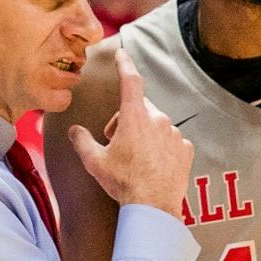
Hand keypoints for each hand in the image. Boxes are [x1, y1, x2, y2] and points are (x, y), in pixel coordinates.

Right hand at [68, 48, 193, 216]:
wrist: (153, 207)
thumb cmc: (123, 183)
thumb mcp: (95, 162)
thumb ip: (82, 141)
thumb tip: (74, 131)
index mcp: (134, 117)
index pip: (130, 81)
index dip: (125, 64)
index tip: (122, 53)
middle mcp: (158, 120)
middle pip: (139, 108)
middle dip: (126, 120)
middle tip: (116, 143)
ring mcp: (175, 134)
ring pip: (157, 125)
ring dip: (145, 135)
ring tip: (135, 160)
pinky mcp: (186, 150)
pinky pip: (172, 141)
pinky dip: (162, 148)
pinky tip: (153, 165)